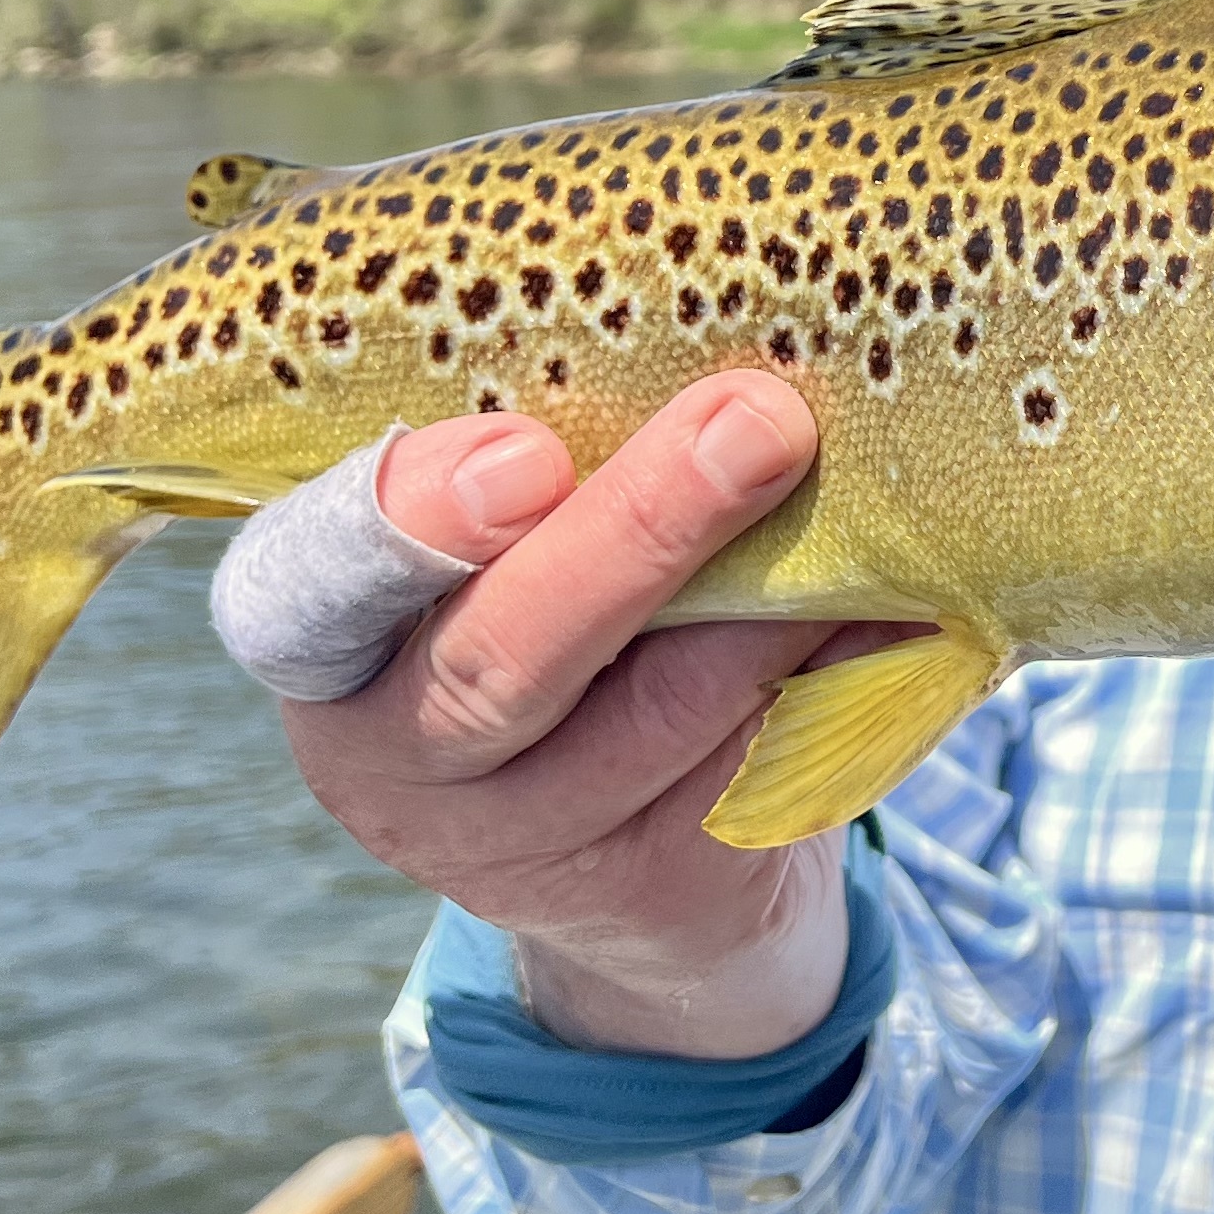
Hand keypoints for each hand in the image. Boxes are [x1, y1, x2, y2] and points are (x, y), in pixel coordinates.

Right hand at [278, 373, 859, 1058]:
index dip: (407, 522)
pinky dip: (840, 671)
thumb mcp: (506, 539)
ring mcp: (510, 849)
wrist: (632, 852)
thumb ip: (544, 456)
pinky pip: (757, 767)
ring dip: (776, 599)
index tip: (527, 458)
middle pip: (505, 658)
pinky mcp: (642, 892)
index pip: (308, 582)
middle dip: (643, 530)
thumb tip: (699, 322)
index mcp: (320, 633)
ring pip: (660, 714)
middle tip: (759, 424)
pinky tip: (906, 605)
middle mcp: (391, 755)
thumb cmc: (562, 614)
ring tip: (864, 498)